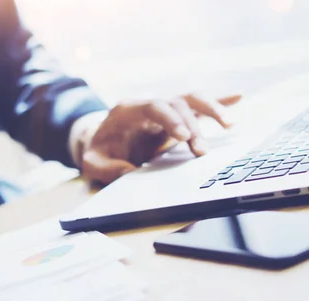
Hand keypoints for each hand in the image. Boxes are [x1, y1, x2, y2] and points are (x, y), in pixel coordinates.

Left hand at [79, 93, 241, 183]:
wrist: (101, 140)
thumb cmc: (98, 150)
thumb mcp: (92, 162)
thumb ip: (105, 168)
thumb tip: (130, 173)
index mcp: (127, 110)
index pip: (153, 106)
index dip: (170, 119)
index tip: (184, 136)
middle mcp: (148, 105)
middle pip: (176, 104)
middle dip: (192, 126)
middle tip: (200, 151)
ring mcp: (164, 109)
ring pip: (190, 99)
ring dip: (211, 109)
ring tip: (229, 125)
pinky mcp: (175, 116)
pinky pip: (197, 105)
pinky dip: (217, 101)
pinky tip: (237, 98)